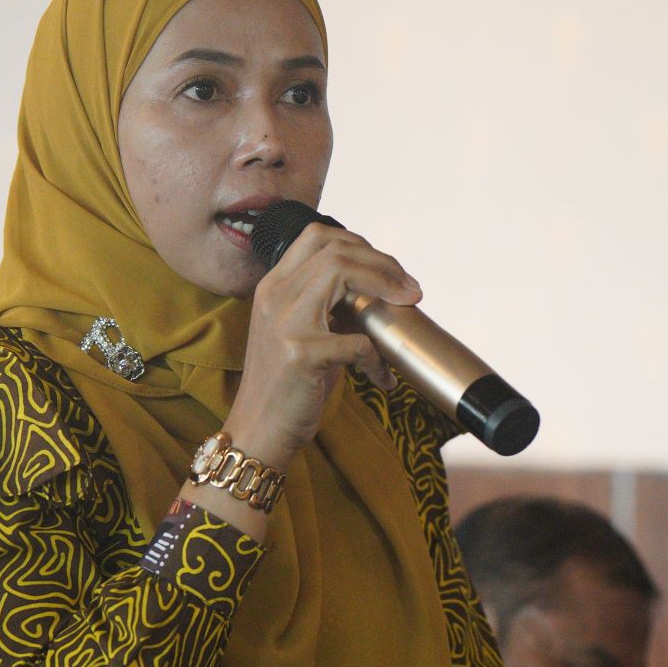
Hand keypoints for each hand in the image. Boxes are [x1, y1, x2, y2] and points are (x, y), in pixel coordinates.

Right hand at [226, 221, 420, 469]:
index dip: (360, 244)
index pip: (317, 236)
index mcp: (273, 287)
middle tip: (409, 288)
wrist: (258, 430)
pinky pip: (357, 341)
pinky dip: (377, 358)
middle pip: (336, 248)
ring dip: (385, 286)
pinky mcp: (301, 354)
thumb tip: (379, 293)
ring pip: (343, 272)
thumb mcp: (301, 334)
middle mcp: (274, 296)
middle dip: (383, 262)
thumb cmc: (286, 386)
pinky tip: (381, 377)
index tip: (387, 269)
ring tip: (406, 308)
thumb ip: (329, 308)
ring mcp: (285, 322)